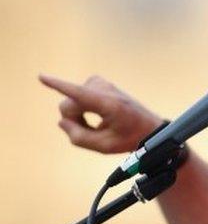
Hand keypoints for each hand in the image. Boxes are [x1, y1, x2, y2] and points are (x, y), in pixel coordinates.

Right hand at [39, 74, 163, 153]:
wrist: (148, 127)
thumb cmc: (129, 137)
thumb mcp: (104, 146)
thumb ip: (79, 137)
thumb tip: (62, 121)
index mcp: (109, 104)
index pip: (79, 93)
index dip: (58, 85)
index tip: (42, 76)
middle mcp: (105, 89)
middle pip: (69, 105)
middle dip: (73, 120)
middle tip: (94, 131)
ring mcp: (102, 83)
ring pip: (72, 100)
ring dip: (79, 114)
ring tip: (100, 123)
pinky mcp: (98, 82)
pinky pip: (77, 96)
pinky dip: (82, 107)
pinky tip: (96, 114)